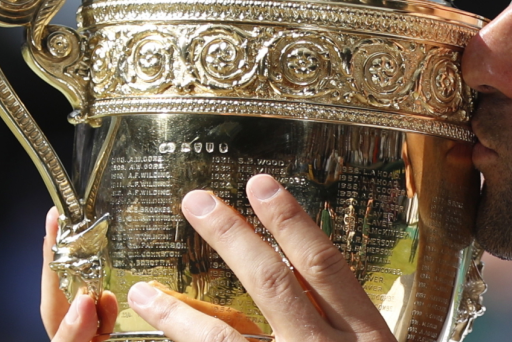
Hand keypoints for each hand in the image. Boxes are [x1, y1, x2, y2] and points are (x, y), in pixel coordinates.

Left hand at [45, 175, 395, 341]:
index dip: (291, 222)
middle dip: (231, 240)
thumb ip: (338, 320)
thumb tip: (299, 275)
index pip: (324, 265)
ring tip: (147, 293)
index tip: (260, 185)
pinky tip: (159, 331)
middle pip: (274, 286)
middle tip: (195, 203)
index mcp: (365, 334)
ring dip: (182, 316)